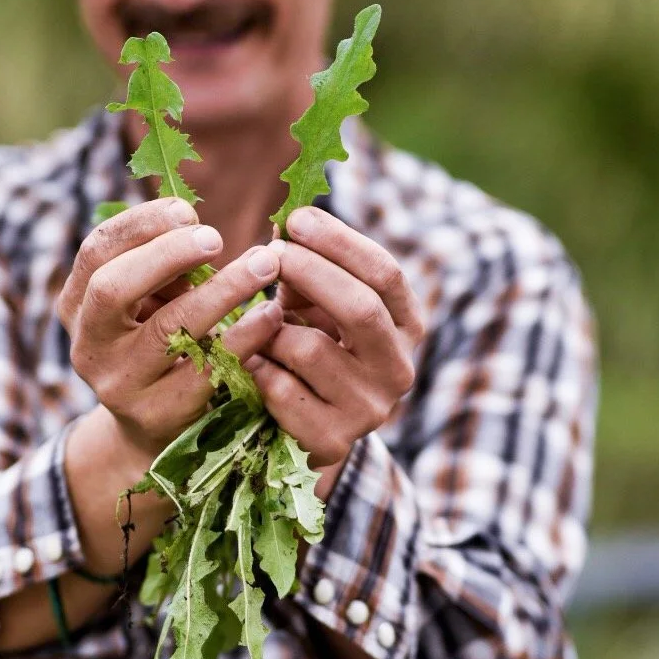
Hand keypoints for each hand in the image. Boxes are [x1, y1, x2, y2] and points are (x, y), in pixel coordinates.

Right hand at [56, 197, 283, 460]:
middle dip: (167, 254)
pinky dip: (245, 337)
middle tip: (217, 237)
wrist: (152, 429)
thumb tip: (191, 219)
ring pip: (167, 328)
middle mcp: (89, 345)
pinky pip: (207, 369)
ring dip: (222, 290)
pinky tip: (272, 315)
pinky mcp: (159, 415)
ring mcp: (119, 385)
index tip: (186, 209)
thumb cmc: (158, 341)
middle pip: (113, 288)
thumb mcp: (148, 301)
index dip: (140, 225)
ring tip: (264, 264)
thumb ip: (162, 266)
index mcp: (77, 305)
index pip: (96, 252)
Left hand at [245, 206, 424, 479]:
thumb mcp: (315, 303)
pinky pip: (281, 389)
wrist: (304, 427)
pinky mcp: (333, 440)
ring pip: (309, 348)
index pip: (385, 273)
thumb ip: (306, 267)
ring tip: (257, 327)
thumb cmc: (309, 344)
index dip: (339, 241)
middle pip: (360, 307)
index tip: (296, 218)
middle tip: (269, 252)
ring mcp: (370, 409)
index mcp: (406, 325)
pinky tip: (252, 363)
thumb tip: (285, 223)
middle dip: (308, 271)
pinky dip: (257, 369)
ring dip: (270, 329)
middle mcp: (399, 368)